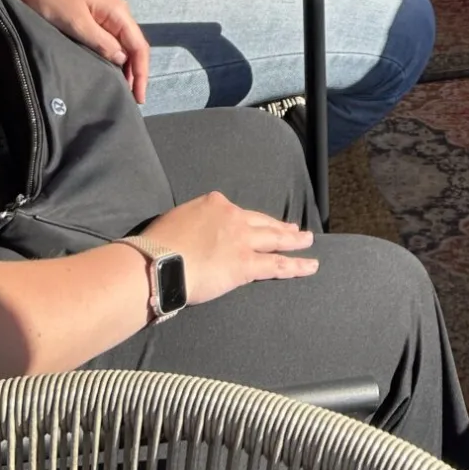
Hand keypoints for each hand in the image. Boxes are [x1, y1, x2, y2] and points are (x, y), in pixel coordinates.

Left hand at [0, 0, 150, 99]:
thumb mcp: (76, 23)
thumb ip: (101, 42)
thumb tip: (123, 59)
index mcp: (117, 11)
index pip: (138, 45)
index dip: (141, 73)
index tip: (139, 98)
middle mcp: (116, 11)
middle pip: (134, 45)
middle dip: (136, 71)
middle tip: (132, 99)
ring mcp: (104, 13)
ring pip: (122, 43)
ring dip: (125, 65)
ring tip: (123, 89)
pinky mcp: (91, 15)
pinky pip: (109, 39)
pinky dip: (113, 56)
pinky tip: (109, 69)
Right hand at [142, 191, 317, 304]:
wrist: (159, 262)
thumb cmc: (159, 244)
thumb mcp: (178, 220)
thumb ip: (193, 223)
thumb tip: (194, 233)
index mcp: (214, 204)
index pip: (238, 213)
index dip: (250, 220)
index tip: (257, 223)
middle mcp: (233, 217)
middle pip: (262, 222)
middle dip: (279, 226)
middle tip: (294, 228)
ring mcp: (242, 240)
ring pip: (275, 239)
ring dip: (294, 240)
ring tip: (307, 241)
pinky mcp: (247, 263)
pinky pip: (277, 264)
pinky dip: (296, 265)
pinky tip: (309, 265)